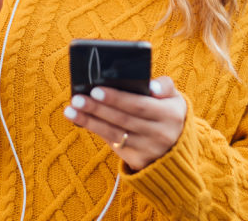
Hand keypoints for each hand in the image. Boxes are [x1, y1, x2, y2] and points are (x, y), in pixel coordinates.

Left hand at [62, 76, 186, 171]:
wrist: (176, 147)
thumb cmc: (168, 113)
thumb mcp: (174, 98)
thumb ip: (165, 86)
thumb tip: (151, 85)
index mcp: (170, 115)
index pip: (139, 105)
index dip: (117, 98)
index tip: (96, 89)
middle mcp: (160, 134)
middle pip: (123, 119)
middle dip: (97, 108)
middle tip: (77, 98)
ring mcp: (148, 150)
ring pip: (114, 133)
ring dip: (90, 120)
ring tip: (71, 109)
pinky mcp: (137, 160)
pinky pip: (113, 143)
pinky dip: (96, 130)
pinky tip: (81, 120)